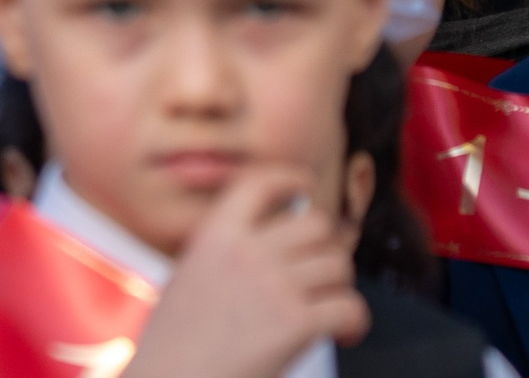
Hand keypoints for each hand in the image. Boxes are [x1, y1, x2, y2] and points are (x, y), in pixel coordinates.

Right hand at [127, 164, 369, 377]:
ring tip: (328, 310)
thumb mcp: (188, 281)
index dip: (289, 179)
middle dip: (327, 248)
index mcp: (215, 237)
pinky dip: (355, 321)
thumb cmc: (174, 349)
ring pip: (339, 264)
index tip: (305, 185)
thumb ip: (229, 254)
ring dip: (339, 288)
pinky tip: (345, 333)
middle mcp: (246, 252)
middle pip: (316, 224)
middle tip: (322, 275)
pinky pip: (349, 306)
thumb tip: (281, 245)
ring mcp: (273, 285)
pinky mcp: (295, 322)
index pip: (260, 183)